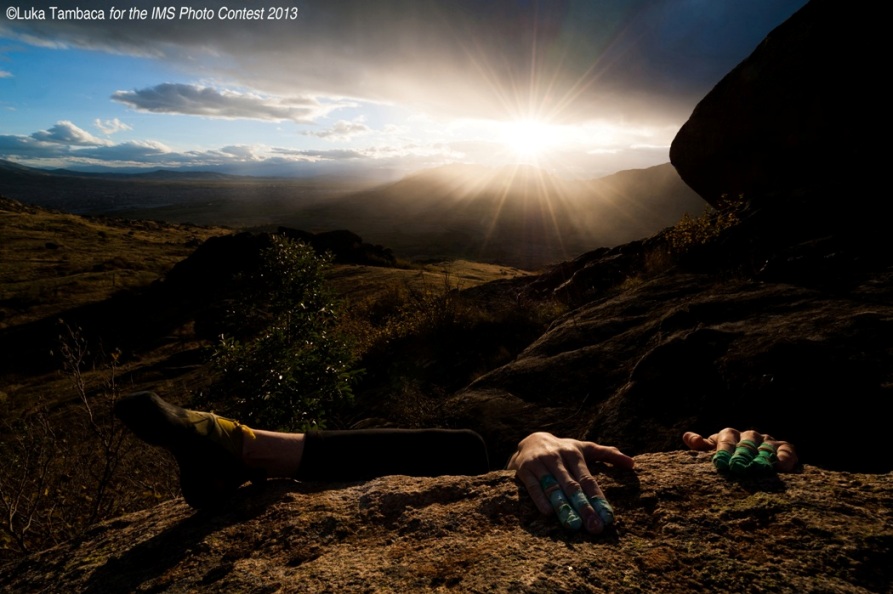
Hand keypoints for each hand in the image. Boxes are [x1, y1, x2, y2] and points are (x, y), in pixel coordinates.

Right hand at [508, 432, 633, 533]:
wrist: (529, 441)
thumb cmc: (562, 449)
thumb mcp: (584, 447)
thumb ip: (607, 454)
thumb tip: (632, 463)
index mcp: (574, 453)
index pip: (588, 479)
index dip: (598, 498)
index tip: (607, 517)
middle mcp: (557, 457)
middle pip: (573, 486)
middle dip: (584, 508)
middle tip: (594, 527)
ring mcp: (540, 463)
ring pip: (553, 488)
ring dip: (564, 507)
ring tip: (573, 526)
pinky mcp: (525, 470)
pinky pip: (533, 486)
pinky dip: (540, 499)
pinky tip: (549, 513)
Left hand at [683, 428, 797, 471]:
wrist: (754, 464)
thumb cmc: (727, 458)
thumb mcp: (714, 453)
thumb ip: (702, 446)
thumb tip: (688, 437)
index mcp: (730, 435)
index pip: (726, 437)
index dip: (723, 448)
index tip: (720, 462)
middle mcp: (749, 435)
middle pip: (746, 441)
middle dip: (742, 454)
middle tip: (738, 467)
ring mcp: (767, 441)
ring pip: (765, 447)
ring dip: (763, 457)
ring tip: (760, 468)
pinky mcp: (785, 449)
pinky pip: (786, 451)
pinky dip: (785, 458)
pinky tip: (782, 467)